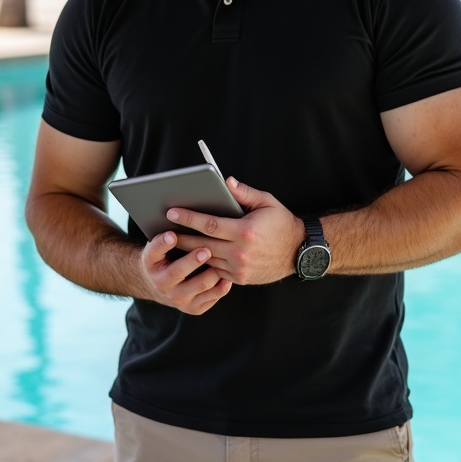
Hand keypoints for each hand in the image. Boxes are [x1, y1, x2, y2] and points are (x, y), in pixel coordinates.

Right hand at [140, 231, 231, 314]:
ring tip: (224, 258)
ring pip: (201, 284)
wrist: (162, 284)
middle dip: (193, 260)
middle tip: (206, 249)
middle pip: (177, 271)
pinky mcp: (193, 308)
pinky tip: (228, 273)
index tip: (172, 234)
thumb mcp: (161, 243)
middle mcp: (161, 282)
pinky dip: (222, 285)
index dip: (163, 243)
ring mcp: (178, 298)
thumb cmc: (167, 255)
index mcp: (150, 262)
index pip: (155, 251)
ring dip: (213, 271)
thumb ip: (169, 232)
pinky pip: (212, 297)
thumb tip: (186, 212)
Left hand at [167, 178, 304, 285]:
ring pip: (206, 260)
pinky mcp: (239, 279)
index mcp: (244, 231)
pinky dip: (203, 264)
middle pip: (201, 245)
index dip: (188, 218)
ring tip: (172, 243)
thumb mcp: (267, 202)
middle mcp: (240, 252)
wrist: (299, 252)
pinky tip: (190, 257)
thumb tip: (225, 181)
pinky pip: (215, 271)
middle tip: (161, 231)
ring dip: (187, 252)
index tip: (171, 212)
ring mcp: (239, 269)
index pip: (209, 224)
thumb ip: (245, 192)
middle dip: (180, 237)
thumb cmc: (282, 223)